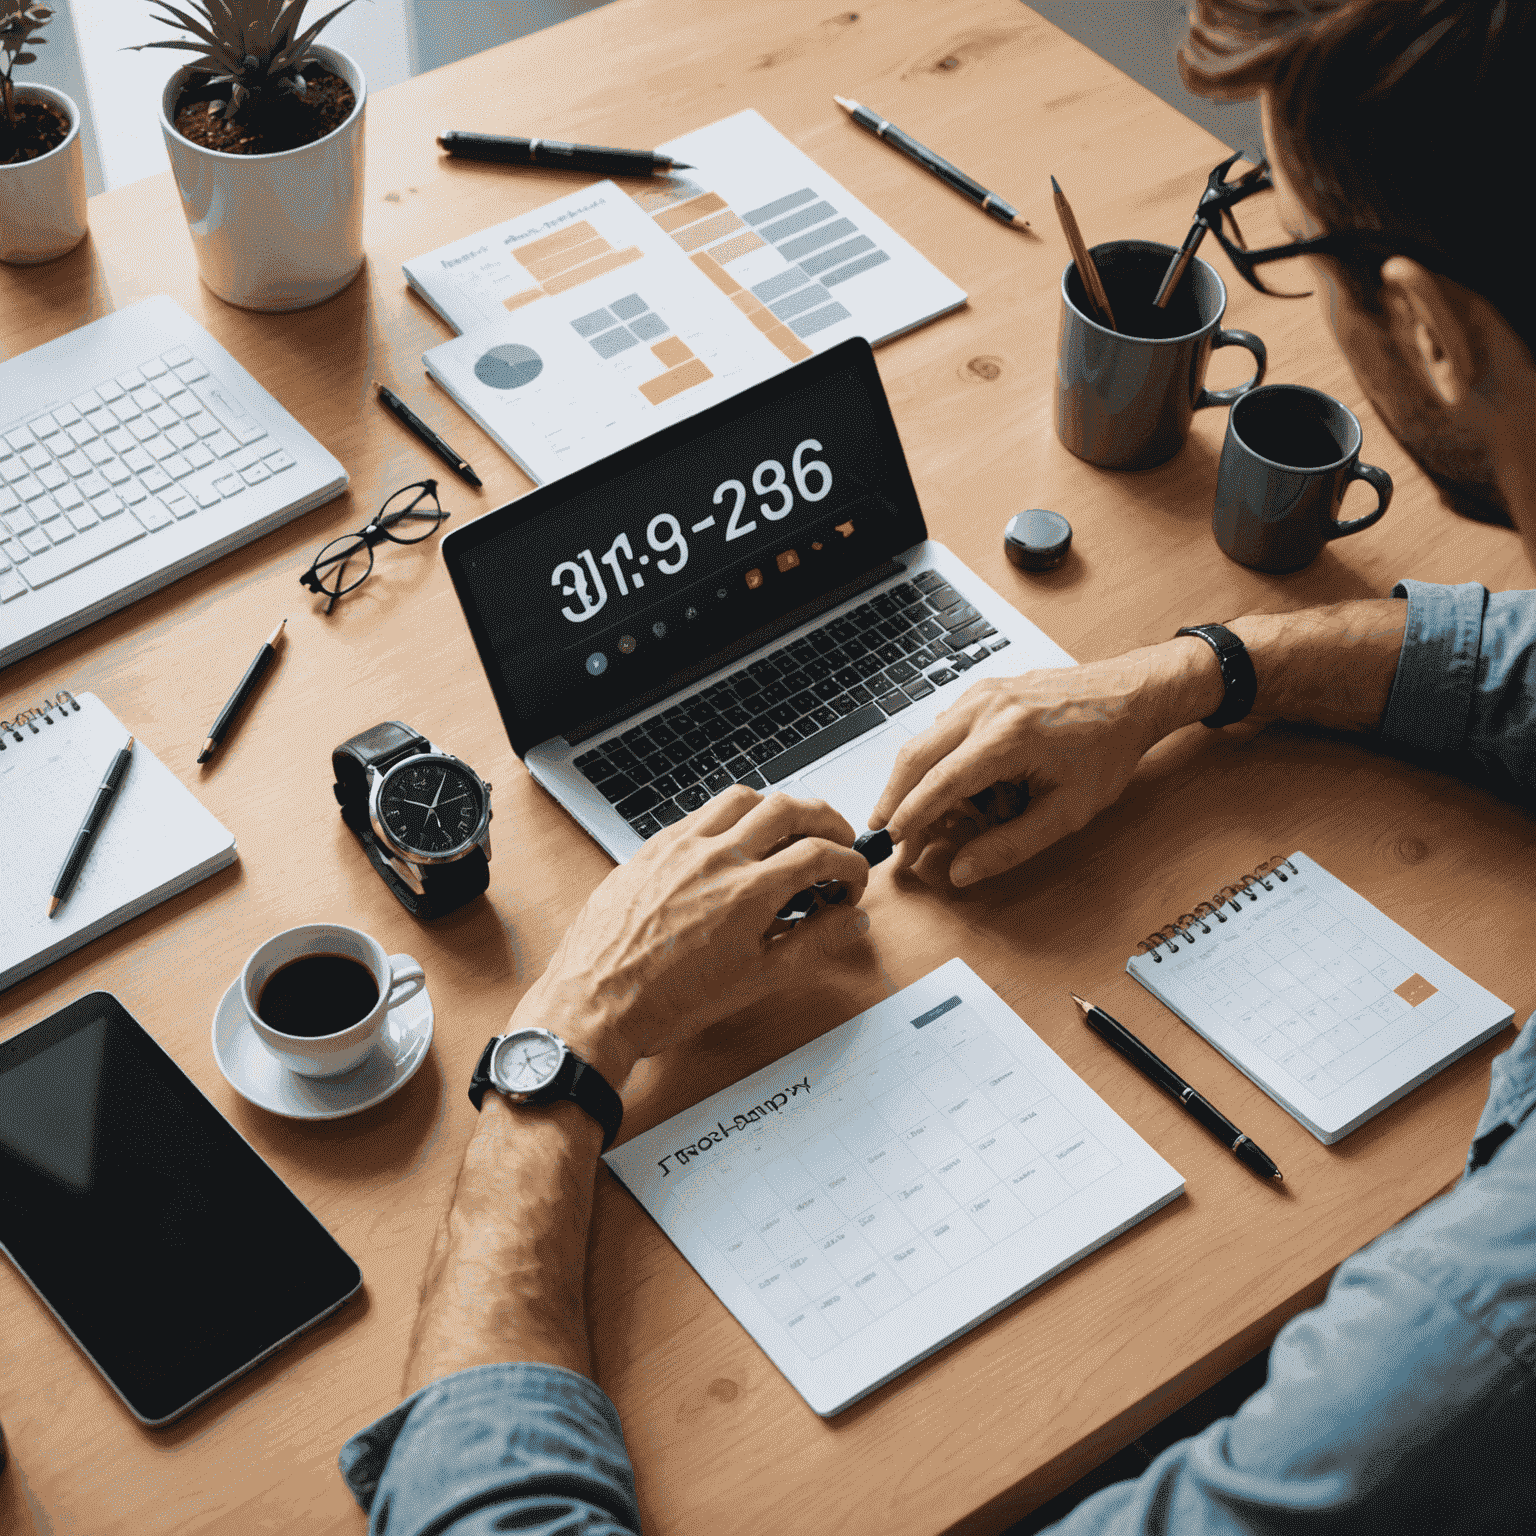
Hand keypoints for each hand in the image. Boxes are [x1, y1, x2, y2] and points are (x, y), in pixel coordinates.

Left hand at [514, 787, 871, 1083]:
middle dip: (825, 819)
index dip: (849, 864)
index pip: (821, 853)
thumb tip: (850, 921)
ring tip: (788, 834)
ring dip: (776, 808)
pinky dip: (730, 818)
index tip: (850, 882)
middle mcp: (715, 856)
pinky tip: (733, 844)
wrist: (596, 1003)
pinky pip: (700, 813)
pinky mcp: (651, 848)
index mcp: (748, 890)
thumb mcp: (757, 980)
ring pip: (742, 797)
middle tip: (837, 839)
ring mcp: (679, 846)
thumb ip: (814, 944)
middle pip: (789, 808)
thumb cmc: (669, 1001)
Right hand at [870, 644, 1212, 887]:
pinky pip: (944, 729)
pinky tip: (964, 788)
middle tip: (885, 832)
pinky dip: (939, 760)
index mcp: (1009, 735)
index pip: (940, 781)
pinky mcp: (983, 691)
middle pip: (916, 756)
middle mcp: (987, 707)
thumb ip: (1010, 845)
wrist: (1131, 694)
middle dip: (894, 797)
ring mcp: (982, 693)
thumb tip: (962, 870)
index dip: (911, 816)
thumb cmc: (1107, 748)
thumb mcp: (1067, 811)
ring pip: (925, 741)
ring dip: (919, 781)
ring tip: (938, 819)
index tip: (893, 841)